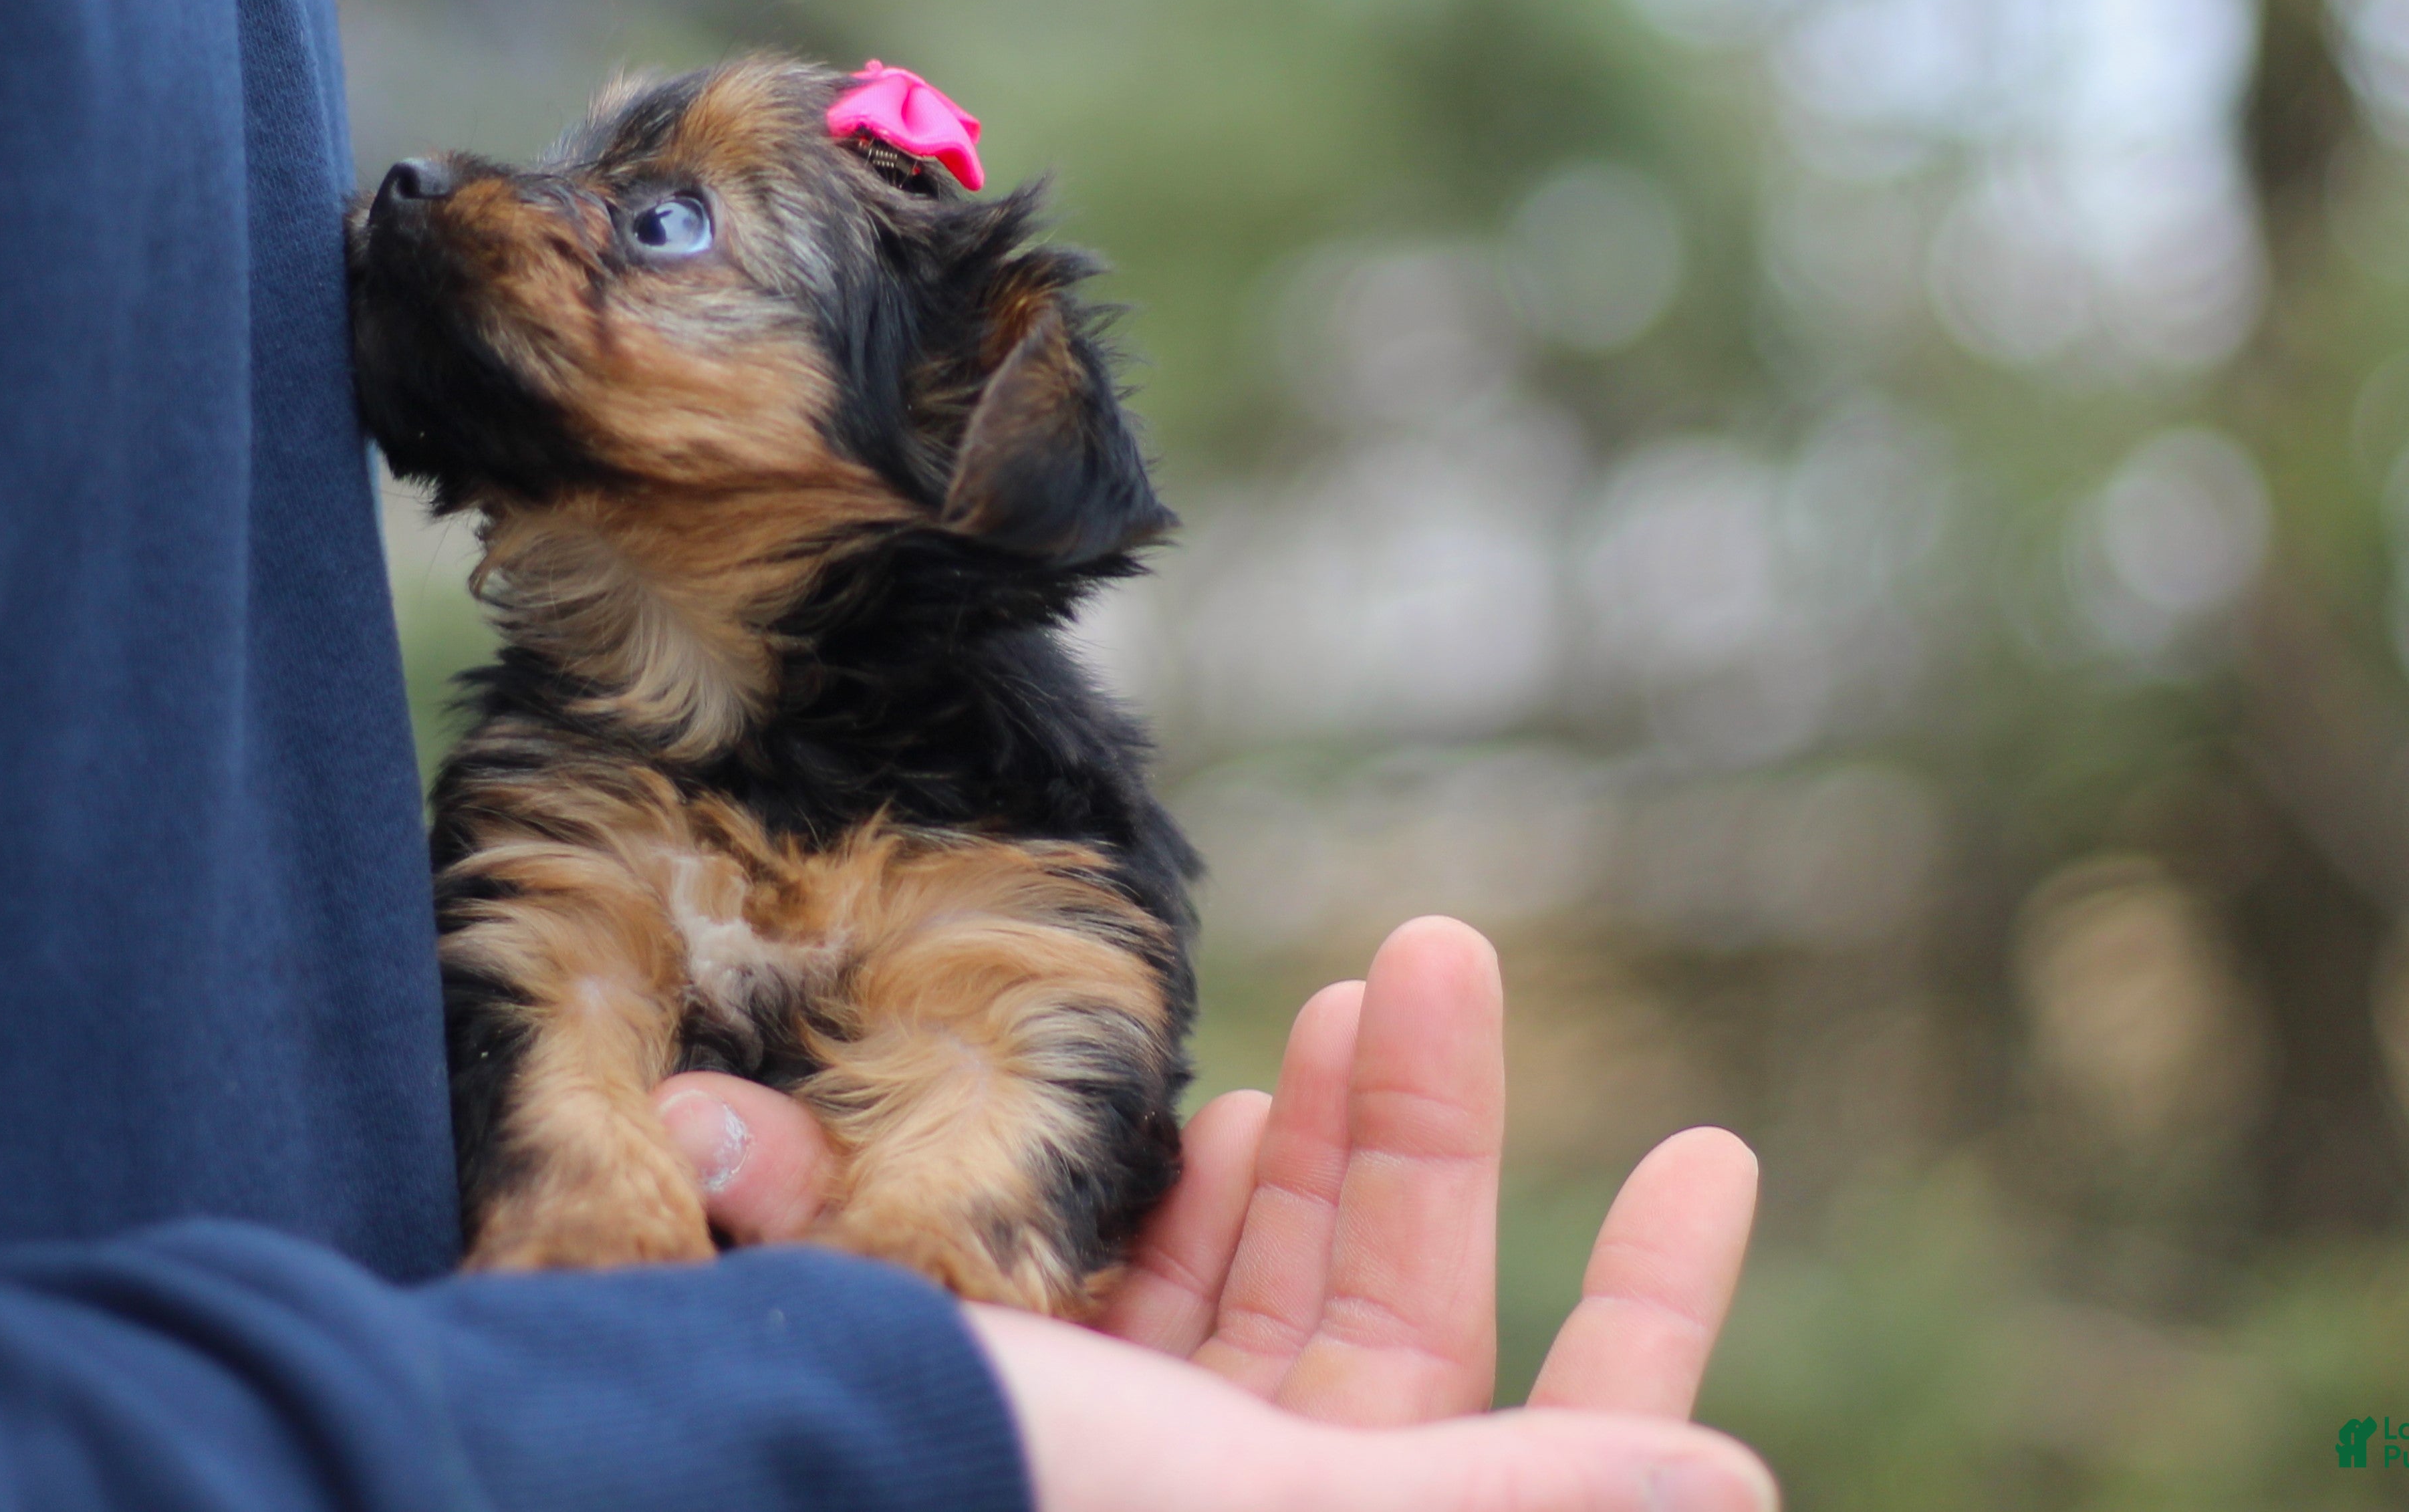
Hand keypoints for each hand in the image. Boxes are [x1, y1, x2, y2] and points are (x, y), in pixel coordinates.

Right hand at [652, 917, 1773, 1509]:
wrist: (671, 1505)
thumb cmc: (985, 1509)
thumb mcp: (1271, 1511)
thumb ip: (1494, 1505)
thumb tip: (1737, 1489)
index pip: (1550, 1450)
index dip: (1646, 1314)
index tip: (1706, 1147)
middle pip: (1386, 1331)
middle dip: (1421, 1144)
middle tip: (1434, 952)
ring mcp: (1135, 1483)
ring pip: (1267, 1300)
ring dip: (1311, 1150)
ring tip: (1340, 1007)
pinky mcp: (1031, 1427)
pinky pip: (1149, 1313)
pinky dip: (1188, 1208)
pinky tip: (1216, 1112)